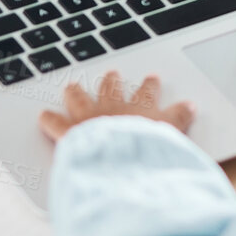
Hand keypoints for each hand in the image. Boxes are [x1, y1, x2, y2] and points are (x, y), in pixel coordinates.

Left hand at [39, 72, 194, 143]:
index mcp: (144, 110)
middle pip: (113, 89)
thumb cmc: (150, 153)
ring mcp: (91, 117)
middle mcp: (117, 108)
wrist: (123, 162)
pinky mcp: (70, 131)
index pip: (150, 94)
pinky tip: (43, 116)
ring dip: (77, 92)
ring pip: (81, 98)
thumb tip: (193, 111)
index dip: (152, 87)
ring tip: (73, 86)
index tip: (153, 79)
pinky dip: (49, 120)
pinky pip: (55, 123)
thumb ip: (182, 123)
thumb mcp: (175, 139)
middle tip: (112, 74)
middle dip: (113, 81)